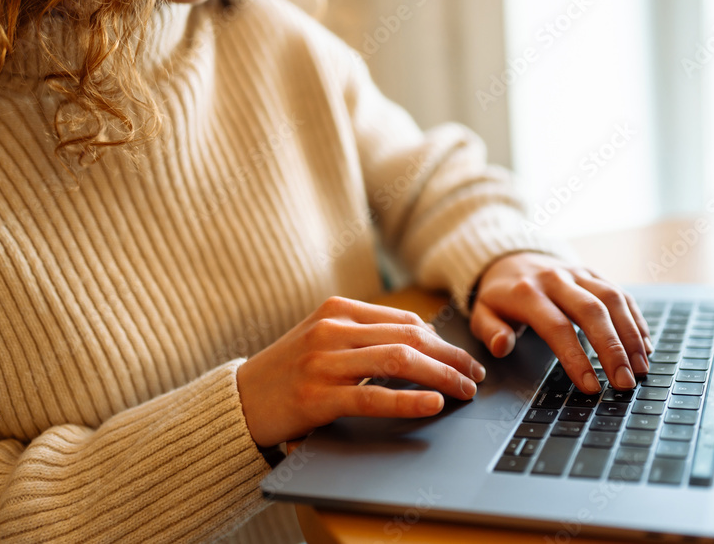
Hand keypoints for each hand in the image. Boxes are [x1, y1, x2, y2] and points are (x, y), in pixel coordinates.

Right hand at [235, 297, 485, 447]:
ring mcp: (323, 361)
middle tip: (475, 375)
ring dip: (441, 376)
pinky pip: (372, 397)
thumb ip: (365, 336)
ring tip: (464, 389)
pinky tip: (433, 403)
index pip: (407, 321)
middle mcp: (332, 329)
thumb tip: (423, 343)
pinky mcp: (316, 397)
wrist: (238, 400)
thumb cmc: (288, 371)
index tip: (465, 358)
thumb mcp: (323, 339)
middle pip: (410, 338)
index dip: (444, 341)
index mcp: (339, 310)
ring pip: (398, 362)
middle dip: (451, 357)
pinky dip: (408, 400)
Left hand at [470, 253, 652, 393]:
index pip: (557, 327)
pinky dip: (635, 319)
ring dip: (631, 335)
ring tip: (641, 368)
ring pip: (613, 299)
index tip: (591, 386)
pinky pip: (620, 293)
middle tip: (626, 382)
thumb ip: (489, 331)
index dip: (576, 357)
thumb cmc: (498, 295)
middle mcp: (556, 279)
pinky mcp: (593, 273)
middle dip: (613, 349)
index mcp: (526, 292)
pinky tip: (644, 345)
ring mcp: (577, 273)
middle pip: (592, 312)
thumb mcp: (481, 313)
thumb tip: (502, 346)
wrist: (509, 256)